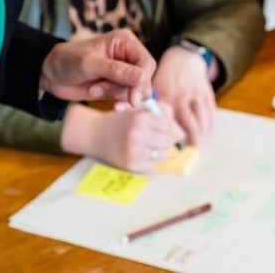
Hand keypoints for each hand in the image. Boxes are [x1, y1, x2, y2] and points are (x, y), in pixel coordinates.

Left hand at [41, 29, 154, 107]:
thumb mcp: (90, 64)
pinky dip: (120, 103)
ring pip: (138, 91)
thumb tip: (142, 78)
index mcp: (125, 42)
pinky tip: (112, 105)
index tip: (133, 99)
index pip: (146, 63)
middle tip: (109, 97)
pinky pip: (130, 98)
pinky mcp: (119, 86)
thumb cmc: (68, 61)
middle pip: (146, 79)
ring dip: (118, 96)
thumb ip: (116, 71)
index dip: (142, 82)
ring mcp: (125, 72)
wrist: (52, 75)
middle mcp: (129, 55)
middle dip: (129, 91)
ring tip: (95, 89)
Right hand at [59, 101, 185, 173]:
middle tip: (161, 138)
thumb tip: (180, 129)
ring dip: (160, 151)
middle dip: (167, 140)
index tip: (168, 130)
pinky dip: (150, 160)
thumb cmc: (119, 121)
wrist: (94, 134)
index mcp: (139, 118)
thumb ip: (159, 112)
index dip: (170, 128)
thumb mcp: (136, 110)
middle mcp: (137, 134)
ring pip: (163, 154)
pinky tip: (142, 154)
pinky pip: (152, 165)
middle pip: (168, 141)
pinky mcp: (131, 164)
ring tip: (151, 146)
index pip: (168, 126)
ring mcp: (134, 151)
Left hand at [153, 47, 216, 144]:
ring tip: (201, 144)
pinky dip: (211, 124)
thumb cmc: (164, 80)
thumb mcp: (153, 89)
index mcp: (164, 96)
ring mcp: (195, 93)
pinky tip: (208, 133)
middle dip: (193, 137)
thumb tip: (147, 128)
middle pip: (189, 121)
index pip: (169, 121)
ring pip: (202, 117)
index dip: (172, 135)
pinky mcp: (206, 92)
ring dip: (204, 133)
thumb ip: (150, 107)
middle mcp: (181, 95)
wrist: (182, 60)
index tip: (172, 144)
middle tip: (193, 147)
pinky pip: (211, 111)